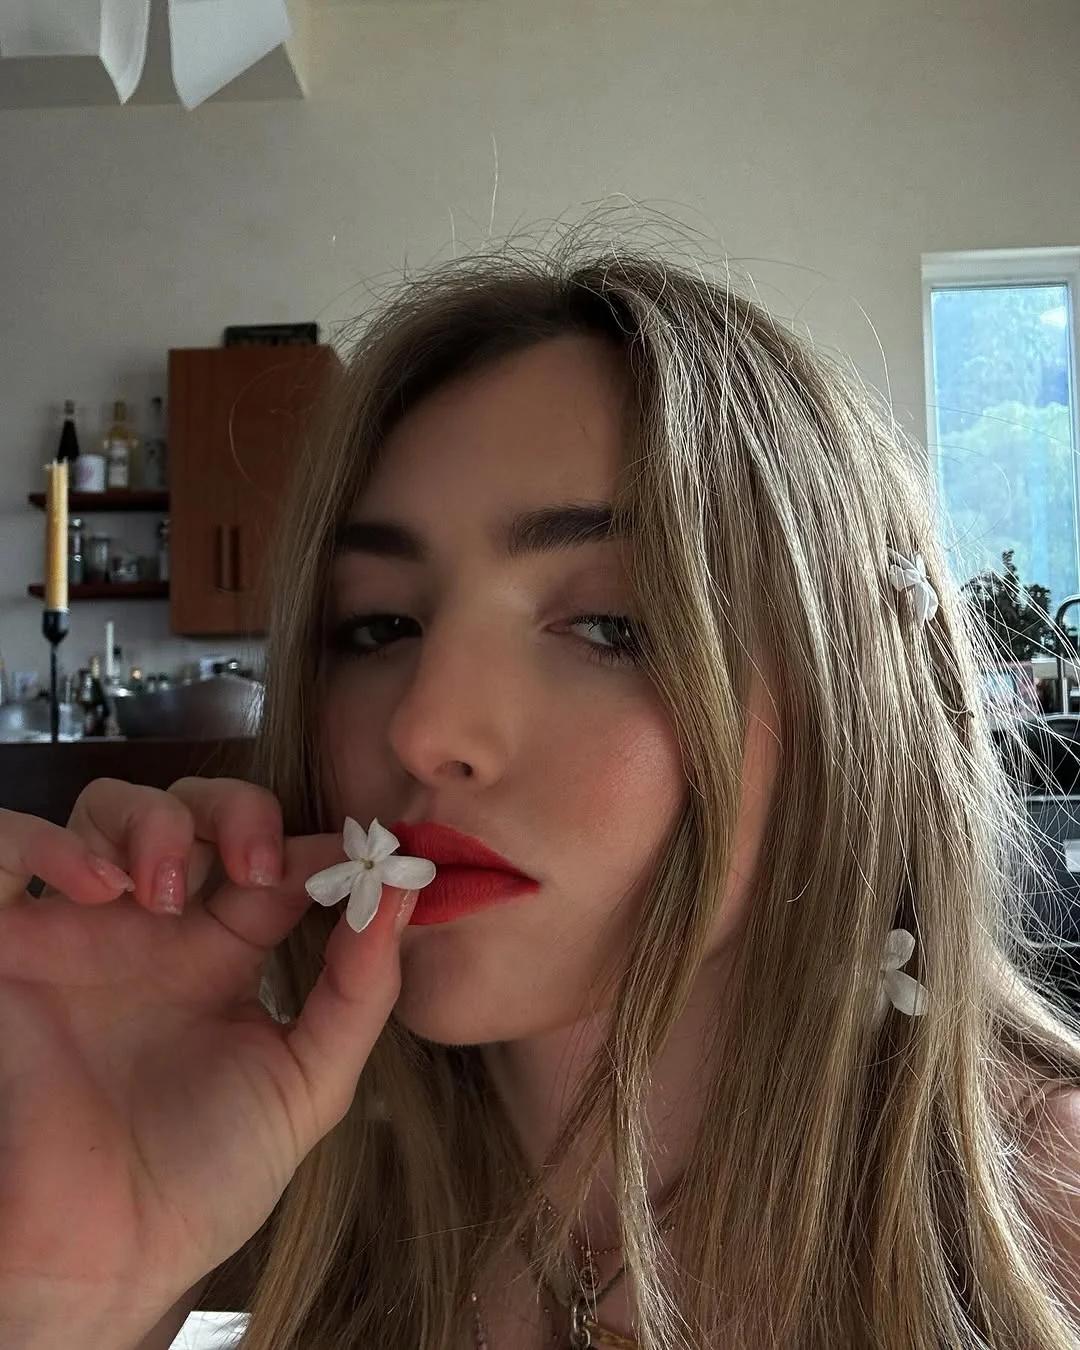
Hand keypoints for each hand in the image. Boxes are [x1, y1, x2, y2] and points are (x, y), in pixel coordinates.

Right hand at [0, 778, 415, 1334]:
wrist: (109, 1257)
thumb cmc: (207, 1176)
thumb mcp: (308, 1083)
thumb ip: (359, 992)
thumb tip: (406, 894)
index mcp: (225, 951)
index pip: (271, 856)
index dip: (311, 842)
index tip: (356, 854)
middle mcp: (154, 929)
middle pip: (192, 810)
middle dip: (231, 811)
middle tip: (255, 863)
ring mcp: (80, 933)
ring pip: (107, 810)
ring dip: (149, 821)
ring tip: (166, 891)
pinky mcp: (8, 949)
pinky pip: (4, 851)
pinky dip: (46, 841)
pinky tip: (98, 885)